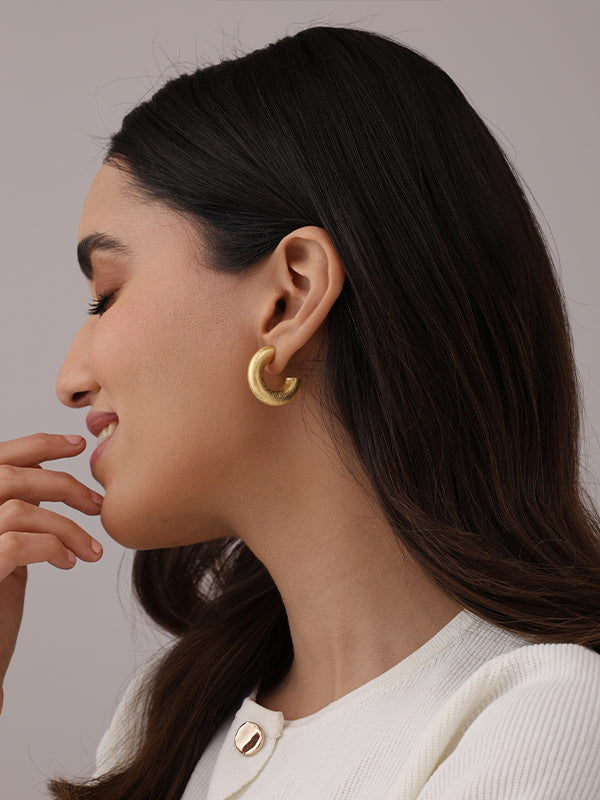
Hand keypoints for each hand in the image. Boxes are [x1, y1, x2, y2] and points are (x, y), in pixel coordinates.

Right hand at [0, 433, 103, 713]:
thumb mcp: (5, 550)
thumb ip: (17, 515)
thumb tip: (47, 482)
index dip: (37, 445)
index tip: (77, 446)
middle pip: (8, 476)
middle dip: (63, 484)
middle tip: (97, 503)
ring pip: (19, 508)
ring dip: (66, 525)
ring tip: (91, 549)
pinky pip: (17, 543)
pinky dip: (51, 546)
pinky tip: (68, 563)